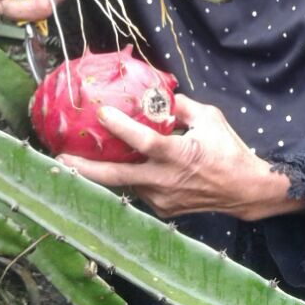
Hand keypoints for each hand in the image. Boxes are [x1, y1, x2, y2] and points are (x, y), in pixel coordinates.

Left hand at [57, 94, 304, 220]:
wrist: (244, 190)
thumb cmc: (228, 150)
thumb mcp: (209, 118)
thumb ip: (180, 107)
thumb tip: (157, 96)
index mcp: (179, 155)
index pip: (144, 141)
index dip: (121, 127)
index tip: (100, 112)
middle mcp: (166, 180)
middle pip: (117, 177)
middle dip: (85, 169)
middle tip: (60, 158)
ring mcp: (162, 198)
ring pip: (125, 183)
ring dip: (103, 173)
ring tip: (77, 160)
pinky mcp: (162, 208)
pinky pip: (138, 190)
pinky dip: (128, 178)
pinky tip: (118, 167)